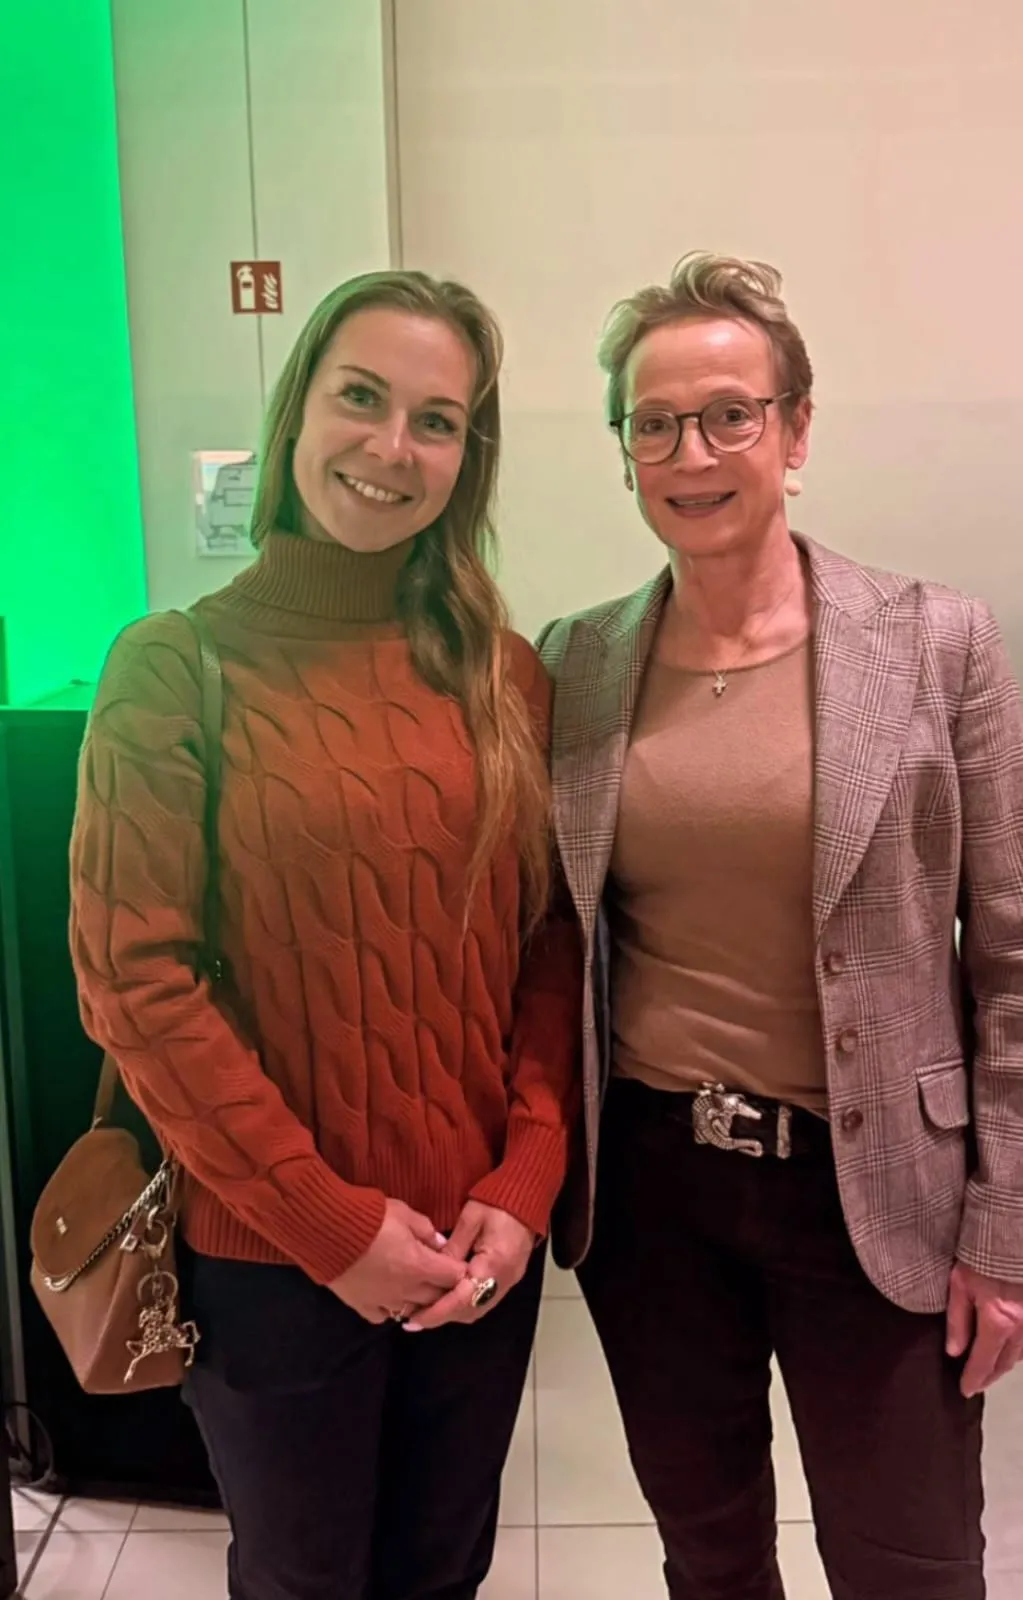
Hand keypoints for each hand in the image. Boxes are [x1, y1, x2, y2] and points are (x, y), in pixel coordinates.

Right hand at [329, 1199, 468, 1324]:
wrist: (327, 1229)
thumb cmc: (370, 1216)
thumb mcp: (404, 1213)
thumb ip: (426, 1230)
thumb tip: (441, 1243)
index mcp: (420, 1266)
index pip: (454, 1276)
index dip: (457, 1269)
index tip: (454, 1262)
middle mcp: (406, 1290)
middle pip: (437, 1297)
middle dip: (442, 1287)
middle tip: (438, 1274)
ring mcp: (384, 1301)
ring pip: (413, 1311)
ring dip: (418, 1300)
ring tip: (415, 1286)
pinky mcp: (363, 1306)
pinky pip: (384, 1316)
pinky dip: (391, 1308)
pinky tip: (388, 1296)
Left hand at [404, 1201, 535, 1332]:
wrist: (528, 1195)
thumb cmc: (497, 1201)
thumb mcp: (470, 1219)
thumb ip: (453, 1247)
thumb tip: (434, 1271)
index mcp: (494, 1264)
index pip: (463, 1298)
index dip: (438, 1312)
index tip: (415, 1319)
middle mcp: (505, 1279)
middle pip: (471, 1310)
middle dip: (443, 1316)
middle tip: (415, 1318)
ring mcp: (510, 1281)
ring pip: (478, 1309)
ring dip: (453, 1312)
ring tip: (427, 1311)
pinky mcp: (509, 1278)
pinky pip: (485, 1300)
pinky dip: (465, 1304)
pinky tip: (448, 1298)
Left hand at [946, 1262, 1022, 1395]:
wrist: (1010, 1235)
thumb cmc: (982, 1255)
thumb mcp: (960, 1283)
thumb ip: (958, 1320)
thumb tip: (954, 1351)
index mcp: (999, 1321)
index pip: (984, 1362)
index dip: (973, 1379)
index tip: (964, 1390)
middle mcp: (1021, 1327)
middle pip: (1005, 1363)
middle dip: (989, 1377)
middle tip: (976, 1384)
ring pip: (1020, 1354)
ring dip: (1004, 1364)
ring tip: (989, 1368)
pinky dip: (1017, 1350)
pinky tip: (1008, 1348)